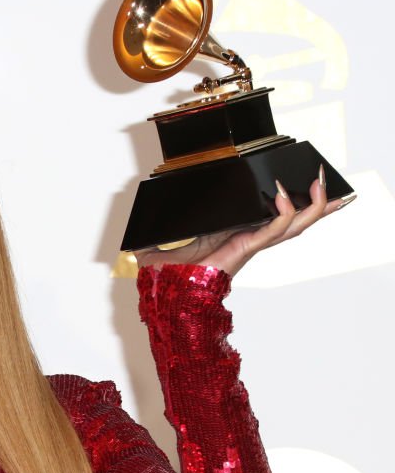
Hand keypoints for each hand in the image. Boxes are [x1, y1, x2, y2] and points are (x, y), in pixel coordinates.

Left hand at [133, 168, 356, 275]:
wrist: (166, 293)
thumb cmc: (168, 270)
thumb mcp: (166, 236)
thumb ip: (160, 221)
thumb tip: (146, 206)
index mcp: (236, 232)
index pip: (272, 215)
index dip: (293, 201)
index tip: (309, 183)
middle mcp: (249, 238)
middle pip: (294, 220)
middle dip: (316, 201)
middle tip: (326, 179)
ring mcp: (250, 243)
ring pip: (293, 225)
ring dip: (312, 206)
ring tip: (322, 184)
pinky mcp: (246, 248)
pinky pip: (274, 229)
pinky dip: (283, 213)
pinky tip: (283, 196)